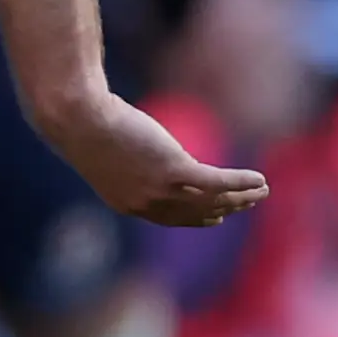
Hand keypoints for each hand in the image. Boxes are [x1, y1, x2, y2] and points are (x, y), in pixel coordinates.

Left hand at [40, 89, 269, 227]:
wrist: (76, 117)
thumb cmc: (81, 123)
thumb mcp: (102, 149)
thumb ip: (122, 159)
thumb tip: (128, 145)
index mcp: (128, 204)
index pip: (172, 218)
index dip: (197, 218)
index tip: (216, 216)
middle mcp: (147, 204)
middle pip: (197, 213)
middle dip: (225, 209)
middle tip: (245, 203)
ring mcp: (162, 190)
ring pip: (212, 200)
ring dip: (241, 197)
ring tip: (261, 191)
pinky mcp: (174, 170)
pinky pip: (218, 182)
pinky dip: (241, 182)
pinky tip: (259, 179)